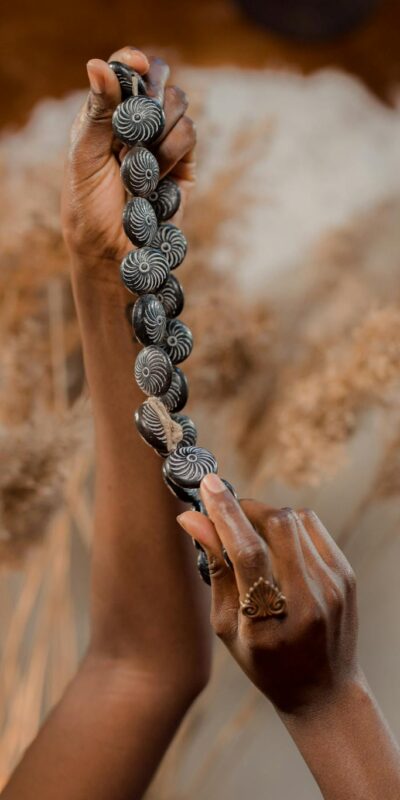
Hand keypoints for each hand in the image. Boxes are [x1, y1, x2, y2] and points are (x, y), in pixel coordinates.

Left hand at [61, 45, 195, 273]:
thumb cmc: (88, 206)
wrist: (112, 252)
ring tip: (140, 161)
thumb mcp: (84, 156)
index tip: (138, 65)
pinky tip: (156, 174)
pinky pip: (190, 134)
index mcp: (107, 114)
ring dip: (161, 129)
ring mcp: (162, 142)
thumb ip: (98, 112)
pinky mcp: (185, 164)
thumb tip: (98, 63)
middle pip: (158, 80)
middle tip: (136, 125)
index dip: (133, 62)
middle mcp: (137, 124)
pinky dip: (173, 150)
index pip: (125, 70)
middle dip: (151, 96)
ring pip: (179, 104)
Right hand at [177, 473, 357, 714]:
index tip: (208, 484)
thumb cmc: (265, 662)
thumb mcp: (227, 626)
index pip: (247, 552)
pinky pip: (312, 527)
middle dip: (246, 507)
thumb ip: (214, 569)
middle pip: (276, 524)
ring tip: (251, 533)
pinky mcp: (346, 574)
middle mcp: (308, 599)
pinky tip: (277, 543)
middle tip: (227, 512)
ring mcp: (332, 585)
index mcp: (268, 622)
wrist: (324, 691)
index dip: (225, 512)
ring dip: (266, 515)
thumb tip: (192, 518)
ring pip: (295, 519)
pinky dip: (288, 524)